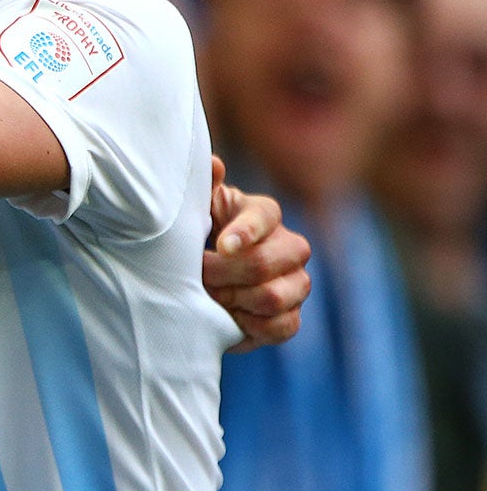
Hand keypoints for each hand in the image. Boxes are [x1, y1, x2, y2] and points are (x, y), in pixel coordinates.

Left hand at [204, 156, 310, 350]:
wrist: (197, 285)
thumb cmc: (196, 238)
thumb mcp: (194, 210)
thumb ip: (203, 187)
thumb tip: (212, 164)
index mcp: (263, 215)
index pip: (264, 217)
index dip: (244, 232)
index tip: (221, 246)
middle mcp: (289, 246)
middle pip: (266, 262)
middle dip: (224, 274)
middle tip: (198, 276)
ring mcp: (296, 283)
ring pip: (274, 297)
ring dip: (233, 300)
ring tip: (209, 296)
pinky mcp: (291, 316)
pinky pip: (282, 326)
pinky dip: (250, 325)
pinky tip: (229, 317)